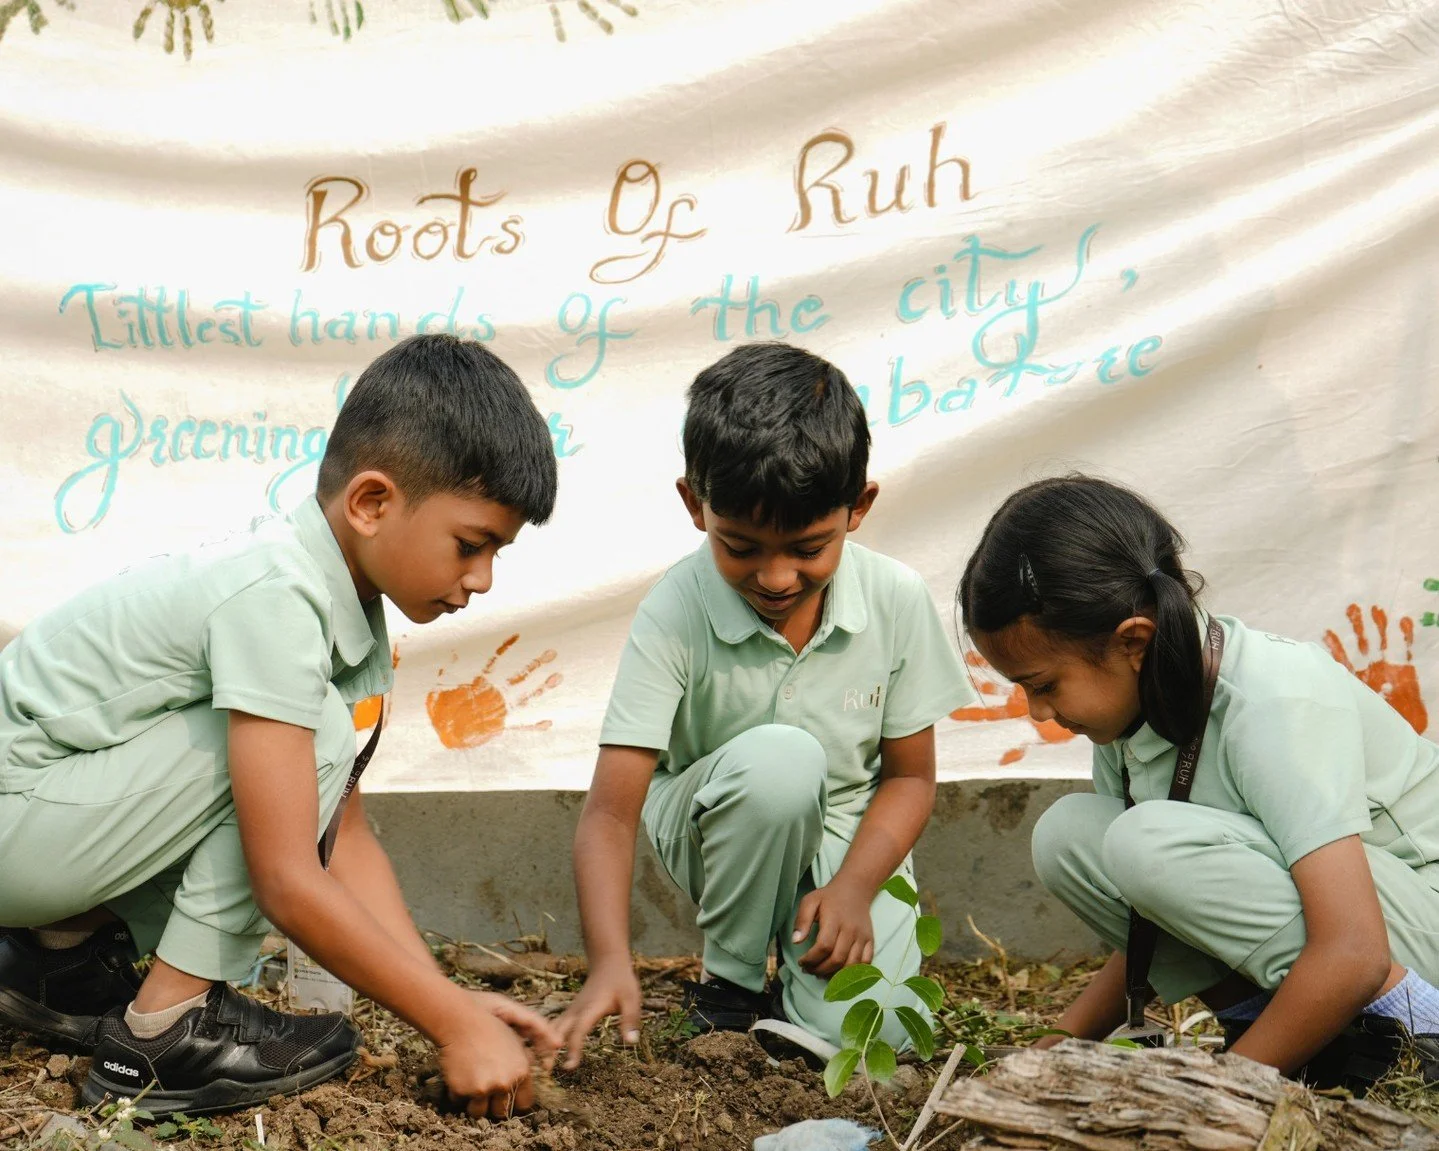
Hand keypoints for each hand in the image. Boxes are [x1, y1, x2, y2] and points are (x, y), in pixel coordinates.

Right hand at [437, 998, 552, 1119]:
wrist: (459, 1020)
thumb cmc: (488, 1025)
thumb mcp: (516, 1038)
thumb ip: (532, 1054)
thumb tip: (549, 1062)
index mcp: (521, 1071)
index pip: (524, 1103)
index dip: (514, 1100)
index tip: (506, 1097)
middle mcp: (505, 1082)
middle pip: (501, 1112)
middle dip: (493, 1105)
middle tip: (485, 1091)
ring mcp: (484, 1088)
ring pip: (479, 1113)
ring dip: (474, 1103)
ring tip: (471, 1084)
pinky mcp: (463, 1090)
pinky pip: (459, 1102)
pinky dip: (458, 1092)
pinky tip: (459, 1074)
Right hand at [554, 958, 642, 1069]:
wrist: (608, 963)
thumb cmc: (621, 982)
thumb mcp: (632, 999)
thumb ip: (630, 1020)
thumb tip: (631, 1043)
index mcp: (591, 1008)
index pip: (579, 1030)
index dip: (573, 1048)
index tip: (569, 1067)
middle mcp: (576, 1010)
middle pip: (558, 1030)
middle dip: (549, 1048)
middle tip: (545, 1070)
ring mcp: (571, 1010)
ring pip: (553, 1027)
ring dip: (545, 1043)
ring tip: (541, 1065)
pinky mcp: (570, 1011)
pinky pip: (555, 1025)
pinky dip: (547, 1037)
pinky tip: (544, 1051)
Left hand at [792, 880, 874, 976]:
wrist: (855, 889)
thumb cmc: (829, 897)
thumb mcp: (810, 901)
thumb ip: (802, 920)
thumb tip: (796, 941)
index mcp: (835, 919)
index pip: (824, 946)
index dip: (811, 959)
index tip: (801, 962)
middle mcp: (850, 930)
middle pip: (837, 959)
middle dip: (820, 969)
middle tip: (809, 970)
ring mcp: (862, 936)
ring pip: (851, 965)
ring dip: (835, 975)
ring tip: (821, 973)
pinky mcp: (870, 941)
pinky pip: (865, 963)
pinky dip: (853, 972)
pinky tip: (839, 972)